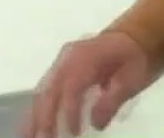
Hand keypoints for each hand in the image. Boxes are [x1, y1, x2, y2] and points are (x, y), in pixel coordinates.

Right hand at [21, 31, 154, 137]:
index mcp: (86, 57)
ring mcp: (61, 61)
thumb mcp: (132, 78)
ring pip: (42, 90)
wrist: (133, 36)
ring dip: (35, 116)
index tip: (74, 133)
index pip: (71, 87)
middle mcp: (68, 57)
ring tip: (29, 136)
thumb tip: (95, 124)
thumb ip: (113, 100)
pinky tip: (34, 125)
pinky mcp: (60, 68)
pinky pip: (45, 89)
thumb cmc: (134, 58)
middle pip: (50, 89)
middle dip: (43, 118)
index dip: (69, 111)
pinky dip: (39, 109)